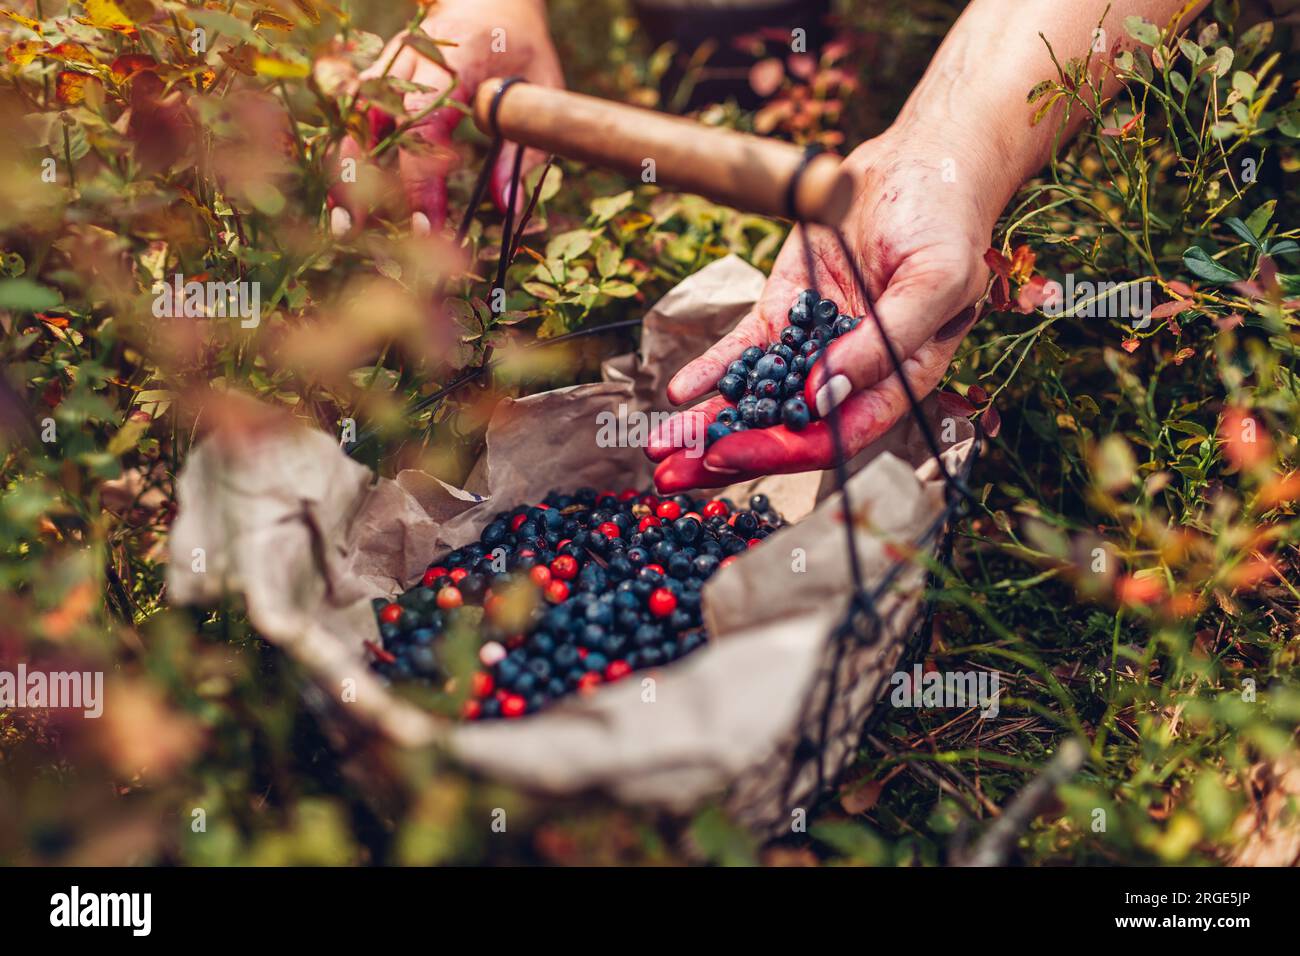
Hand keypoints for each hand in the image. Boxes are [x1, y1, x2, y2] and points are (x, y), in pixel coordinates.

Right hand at [328, 0, 561, 237]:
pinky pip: (353, 114)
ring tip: (342, 222)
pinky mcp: (381, 72)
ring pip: (354, 116)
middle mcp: (413, 57)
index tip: (427, 226)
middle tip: (356, 233)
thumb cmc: (521, 47)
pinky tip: (343, 194)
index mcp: (456, 60)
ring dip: (344, 170)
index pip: (425, 125)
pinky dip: (348, 154)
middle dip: (365, 181)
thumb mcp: (538, 90)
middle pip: (375, 122)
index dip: (421, 179)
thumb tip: (507, 206)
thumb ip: (522, 149)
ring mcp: (391, 62)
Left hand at [647, 123, 998, 491]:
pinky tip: (678, 393)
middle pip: (783, 429)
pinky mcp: (784, 311)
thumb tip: (823, 394)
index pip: (834, 436)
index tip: (728, 456)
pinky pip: (742, 349)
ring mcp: (811, 345)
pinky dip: (710, 372)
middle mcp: (847, 374)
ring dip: (708, 425)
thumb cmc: (946, 224)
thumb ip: (886, 343)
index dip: (781, 452)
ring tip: (658, 451)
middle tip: (672, 476)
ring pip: (755, 397)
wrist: (921, 163)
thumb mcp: (936, 282)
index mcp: (894, 381)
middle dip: (727, 454)